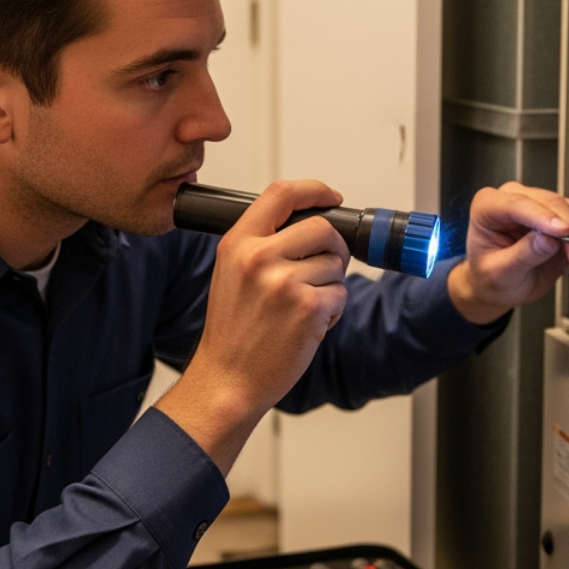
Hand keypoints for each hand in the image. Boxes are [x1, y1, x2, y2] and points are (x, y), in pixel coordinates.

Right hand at [157, 180, 350, 470]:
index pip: (281, 194)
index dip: (314, 189)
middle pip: (323, 228)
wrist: (227, 379)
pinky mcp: (308, 308)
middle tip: (323, 269)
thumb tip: (307, 223)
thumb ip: (262, 243)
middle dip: (333, 248)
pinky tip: (308, 324)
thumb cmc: (232, 332)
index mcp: (238, 243)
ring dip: (330, 285)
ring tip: (302, 307)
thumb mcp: (231, 273)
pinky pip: (340, 294)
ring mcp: (284, 282)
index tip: (331, 196)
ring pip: (336, 264)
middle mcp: (259, 257)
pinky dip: (333, 310)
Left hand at [447, 182, 568, 325]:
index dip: (542, 216)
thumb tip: (547, 239)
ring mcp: (536, 206)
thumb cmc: (489, 276)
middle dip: (568, 230)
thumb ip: (523, 255)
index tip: (562, 232)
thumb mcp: (501, 273)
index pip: (517, 203)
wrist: (497, 286)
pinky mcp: (555, 217)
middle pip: (549, 202)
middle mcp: (513, 199)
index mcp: (487, 207)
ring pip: (567, 208)